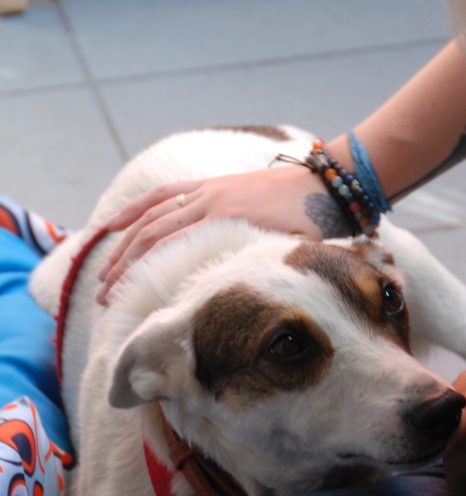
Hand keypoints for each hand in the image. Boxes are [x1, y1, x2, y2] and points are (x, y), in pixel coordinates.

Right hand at [96, 164, 347, 303]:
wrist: (326, 187)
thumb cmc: (311, 229)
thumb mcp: (285, 256)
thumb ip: (257, 271)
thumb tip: (234, 304)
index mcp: (225, 223)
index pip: (168, 251)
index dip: (141, 278)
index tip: (124, 305)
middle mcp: (209, 204)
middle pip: (152, 238)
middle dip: (124, 271)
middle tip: (105, 300)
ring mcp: (206, 191)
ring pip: (152, 218)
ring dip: (123, 246)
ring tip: (104, 273)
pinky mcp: (210, 185)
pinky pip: (165, 194)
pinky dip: (137, 209)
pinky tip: (116, 224)